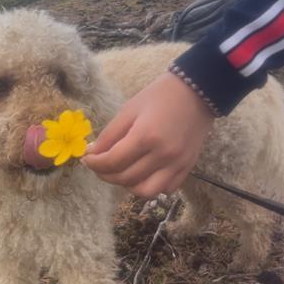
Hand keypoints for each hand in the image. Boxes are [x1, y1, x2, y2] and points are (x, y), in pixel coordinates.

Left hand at [83, 72, 213, 197]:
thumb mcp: (129, 110)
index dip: (94, 164)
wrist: (197, 91)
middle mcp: (163, 155)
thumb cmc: (160, 96)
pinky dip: (151, 186)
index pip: (112, 162)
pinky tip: (143, 173)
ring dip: (128, 185)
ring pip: (146, 191)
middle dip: (106, 175)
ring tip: (121, 172)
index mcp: (146, 136)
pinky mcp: (188, 168)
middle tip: (99, 165)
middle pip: (126, 178)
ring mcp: (177, 164)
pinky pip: (166, 189)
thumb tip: (92, 153)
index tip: (87, 159)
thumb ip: (110, 135)